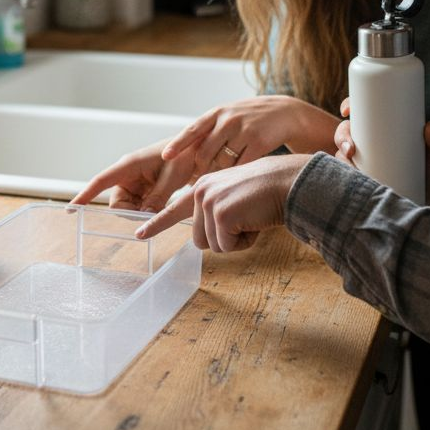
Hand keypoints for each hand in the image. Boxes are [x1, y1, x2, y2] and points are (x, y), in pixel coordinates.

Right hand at [71, 139, 196, 212]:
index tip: (71, 209)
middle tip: (154, 211)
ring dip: (142, 212)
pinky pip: (137, 206)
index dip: (85, 195)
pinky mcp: (141, 189)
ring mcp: (134, 182)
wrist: (196, 150)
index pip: (101, 181)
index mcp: (129, 164)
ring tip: (162, 202)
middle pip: (117, 203)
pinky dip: (147, 210)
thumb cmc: (184, 156)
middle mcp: (127, 174)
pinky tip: (161, 203)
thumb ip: (157, 197)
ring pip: (128, 207)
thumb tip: (144, 217)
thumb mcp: (173, 177)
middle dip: (131, 212)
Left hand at [134, 154, 311, 251]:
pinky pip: (227, 246)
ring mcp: (208, 201)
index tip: (139, 234)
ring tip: (252, 216)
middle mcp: (201, 190)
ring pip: (214, 245)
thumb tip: (207, 238)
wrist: (290, 182)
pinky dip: (245, 241)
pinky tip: (255, 220)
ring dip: (237, 240)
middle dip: (225, 239)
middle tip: (245, 220)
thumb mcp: (235, 197)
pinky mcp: (220, 213)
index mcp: (204, 186)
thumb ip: (217, 211)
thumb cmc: (269, 192)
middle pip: (199, 240)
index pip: (175, 208)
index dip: (157, 223)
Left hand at [162, 95, 339, 177]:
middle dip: (201, 170)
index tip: (165, 156)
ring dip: (221, 174)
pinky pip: (241, 167)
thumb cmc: (249, 121)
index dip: (178, 144)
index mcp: (216, 113)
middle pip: (204, 153)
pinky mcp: (259, 142)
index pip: (192, 130)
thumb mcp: (227, 119)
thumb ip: (208, 135)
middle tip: (202, 180)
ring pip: (222, 163)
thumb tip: (184, 160)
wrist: (285, 112)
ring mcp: (244, 130)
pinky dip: (237, 175)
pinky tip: (241, 178)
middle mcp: (228, 119)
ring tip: (227, 176)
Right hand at [334, 97, 429, 208]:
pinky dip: (340, 178)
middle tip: (350, 150)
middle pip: (343, 133)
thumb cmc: (428, 169)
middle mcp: (366, 144)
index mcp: (379, 130)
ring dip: (339, 160)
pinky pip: (343, 177)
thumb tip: (429, 127)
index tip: (347, 111)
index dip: (348, 106)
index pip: (358, 113)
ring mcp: (361, 162)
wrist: (429, 197)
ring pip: (340, 155)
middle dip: (341, 138)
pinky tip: (340, 181)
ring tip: (350, 169)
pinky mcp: (361, 180)